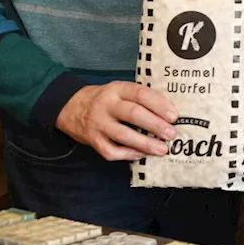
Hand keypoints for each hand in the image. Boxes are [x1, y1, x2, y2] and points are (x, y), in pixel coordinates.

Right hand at [55, 82, 177, 160]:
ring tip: (162, 149)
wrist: (70, 107)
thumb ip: (138, 98)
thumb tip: (168, 112)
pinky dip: (127, 155)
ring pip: (123, 135)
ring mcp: (98, 123)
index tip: (173, 115)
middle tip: (171, 133)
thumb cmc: (104, 99)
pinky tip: (140, 155)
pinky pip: (110, 151)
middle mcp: (107, 105)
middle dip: (155, 125)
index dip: (159, 104)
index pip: (140, 93)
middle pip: (133, 114)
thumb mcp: (119, 90)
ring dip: (145, 143)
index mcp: (117, 89)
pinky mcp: (93, 140)